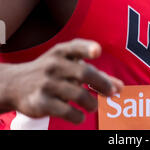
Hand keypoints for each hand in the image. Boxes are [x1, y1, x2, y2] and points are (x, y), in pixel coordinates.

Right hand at [6, 39, 122, 123]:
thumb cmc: (51, 72)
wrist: (15, 84)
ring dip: (91, 103)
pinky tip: (80, 115)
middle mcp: (54, 65)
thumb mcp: (68, 65)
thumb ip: (94, 74)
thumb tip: (120, 87)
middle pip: (83, 73)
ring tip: (93, 106)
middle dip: (102, 84)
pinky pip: (66, 111)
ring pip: (77, 94)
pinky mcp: (41, 102)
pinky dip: (78, 116)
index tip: (97, 51)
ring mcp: (47, 83)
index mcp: (61, 52)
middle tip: (111, 92)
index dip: (87, 48)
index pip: (76, 47)